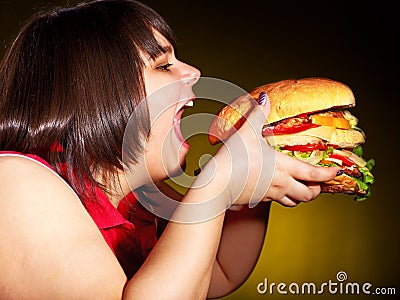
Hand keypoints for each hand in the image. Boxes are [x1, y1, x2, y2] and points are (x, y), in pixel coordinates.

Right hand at [211, 95, 338, 207]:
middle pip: (308, 195)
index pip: (315, 175)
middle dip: (317, 190)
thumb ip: (257, 114)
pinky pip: (276, 202)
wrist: (217, 185)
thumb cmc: (234, 159)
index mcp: (284, 168)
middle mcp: (281, 184)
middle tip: (318, 183)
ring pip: (294, 203)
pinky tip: (275, 188)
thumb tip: (263, 98)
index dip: (329, 174)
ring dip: (301, 196)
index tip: (336, 171)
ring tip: (300, 188)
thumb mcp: (247, 132)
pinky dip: (282, 197)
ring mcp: (270, 195)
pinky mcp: (258, 199)